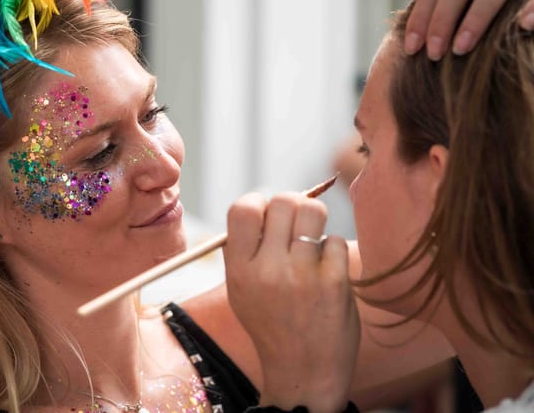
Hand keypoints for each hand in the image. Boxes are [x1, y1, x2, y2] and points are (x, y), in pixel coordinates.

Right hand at [223, 192, 359, 412]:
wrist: (303, 372)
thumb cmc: (272, 325)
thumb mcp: (240, 291)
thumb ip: (243, 250)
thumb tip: (262, 205)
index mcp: (239, 270)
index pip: (243, 209)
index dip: (258, 202)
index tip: (267, 215)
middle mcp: (267, 270)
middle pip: (283, 201)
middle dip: (292, 206)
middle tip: (296, 225)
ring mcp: (301, 275)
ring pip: (313, 211)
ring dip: (314, 219)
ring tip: (312, 239)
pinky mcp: (333, 282)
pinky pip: (335, 240)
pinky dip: (332, 250)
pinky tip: (327, 269)